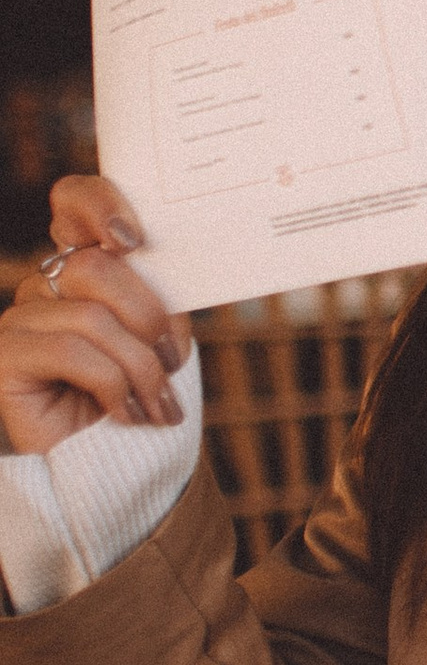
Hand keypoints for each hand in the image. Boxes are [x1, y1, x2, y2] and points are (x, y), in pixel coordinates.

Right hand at [0, 177, 189, 456]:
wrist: (98, 464)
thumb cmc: (132, 395)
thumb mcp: (157, 341)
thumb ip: (159, 302)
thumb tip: (173, 280)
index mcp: (82, 265)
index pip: (73, 200)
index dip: (99, 202)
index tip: (133, 237)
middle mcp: (45, 282)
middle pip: (96, 265)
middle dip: (149, 317)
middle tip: (172, 363)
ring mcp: (20, 316)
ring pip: (92, 317)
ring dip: (140, 366)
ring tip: (158, 404)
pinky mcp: (6, 354)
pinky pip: (71, 352)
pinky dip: (113, 385)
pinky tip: (127, 414)